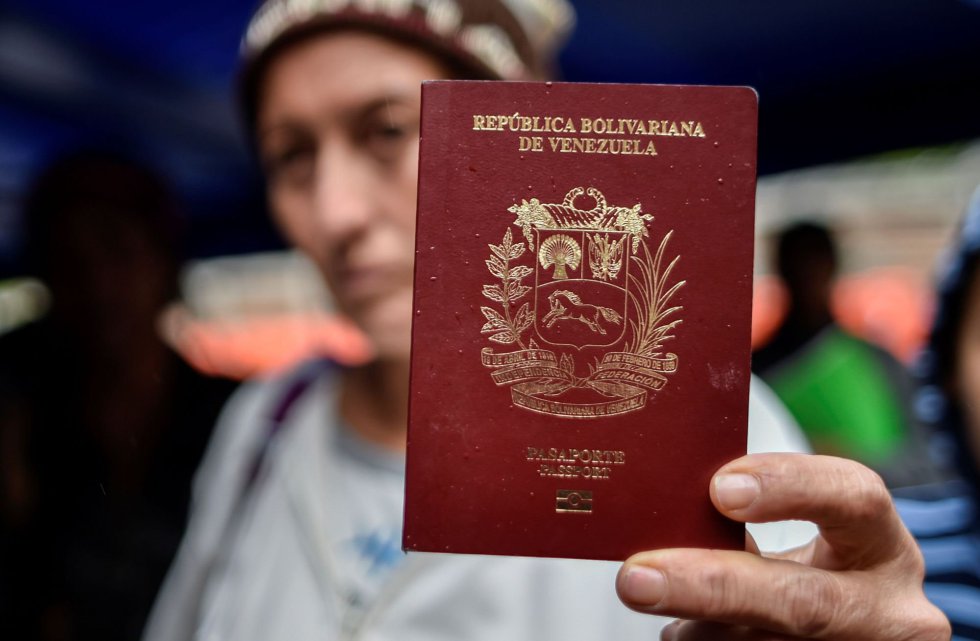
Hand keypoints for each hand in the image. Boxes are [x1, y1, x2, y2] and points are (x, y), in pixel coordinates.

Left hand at [616, 453, 949, 639]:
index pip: (853, 497)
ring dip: (703, 632)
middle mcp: (891, 609)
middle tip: (636, 579)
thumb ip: (747, 524)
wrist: (849, 637)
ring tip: (668, 617)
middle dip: (711, 589)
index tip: (720, 489)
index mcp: (880, 543)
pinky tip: (684, 632)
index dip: (788, 487)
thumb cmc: (814, 577)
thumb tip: (659, 506)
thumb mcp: (805, 544)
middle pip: (803, 602)